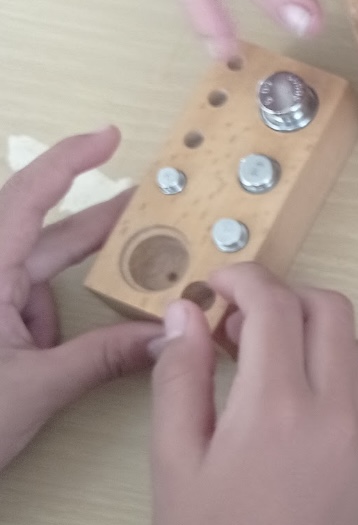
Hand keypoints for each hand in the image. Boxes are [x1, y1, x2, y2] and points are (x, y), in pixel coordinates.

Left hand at [0, 130, 160, 470]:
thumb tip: (166, 337)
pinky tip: (71, 351)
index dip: (69, 161)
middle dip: (97, 228)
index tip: (110, 136)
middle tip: (153, 214)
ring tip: (122, 309)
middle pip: (42, 234)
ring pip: (36, 276)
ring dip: (77, 288)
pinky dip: (55, 317)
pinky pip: (26, 306)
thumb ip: (104, 357)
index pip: (26, 197)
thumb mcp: (38, 388)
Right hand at [150, 265, 357, 524]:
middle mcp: (336, 412)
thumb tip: (189, 311)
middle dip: (285, 297)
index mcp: (279, 407)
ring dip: (312, 331)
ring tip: (257, 361)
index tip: (213, 287)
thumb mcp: (172, 459)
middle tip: (235, 322)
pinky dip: (332, 368)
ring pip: (356, 346)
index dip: (243, 280)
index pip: (276, 305)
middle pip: (332, 309)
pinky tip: (287, 397)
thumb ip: (181, 374)